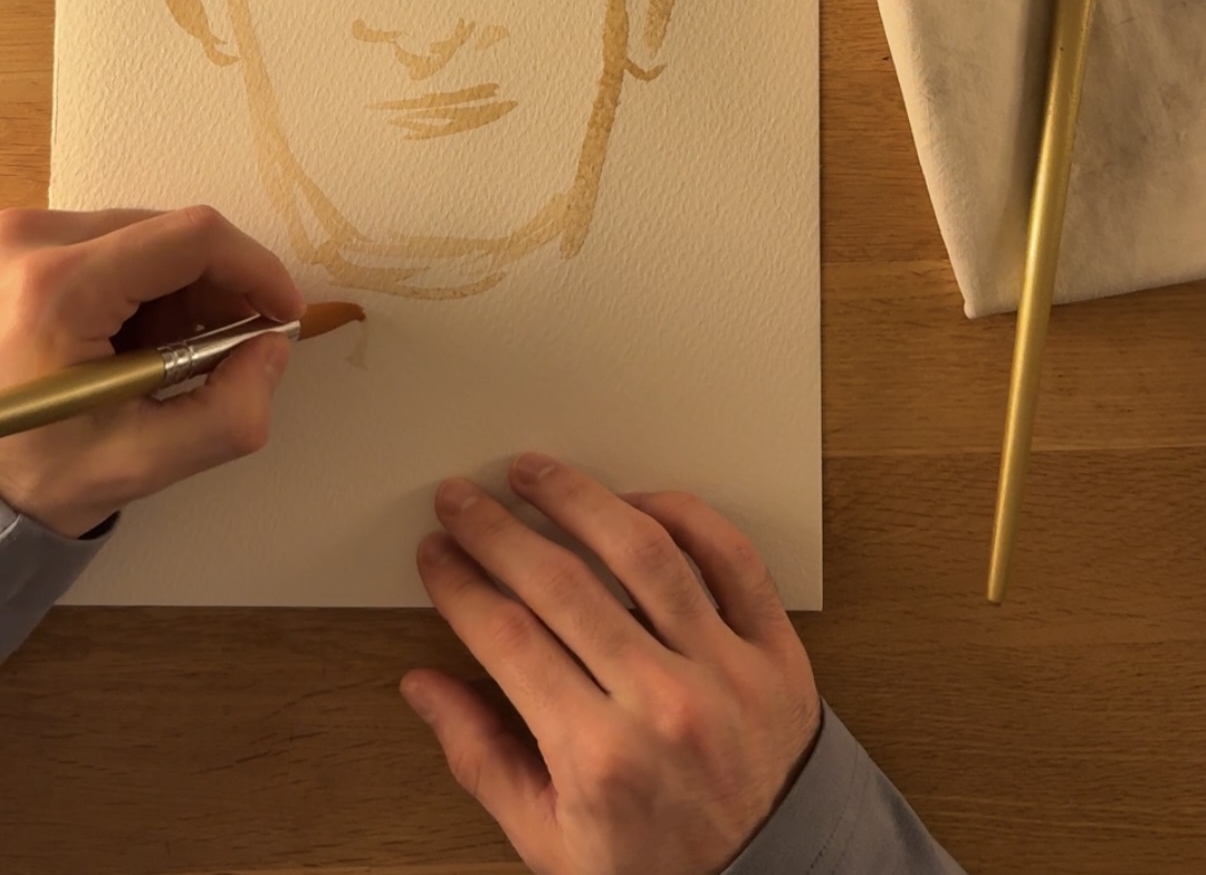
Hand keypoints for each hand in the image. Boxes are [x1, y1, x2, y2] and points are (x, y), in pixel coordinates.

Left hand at [0, 205, 303, 538]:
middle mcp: (31, 239)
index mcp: (56, 289)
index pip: (191, 237)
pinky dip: (141, 285)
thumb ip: (225, 413)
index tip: (283, 312)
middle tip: (223, 351)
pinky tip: (128, 338)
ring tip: (161, 355)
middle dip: (216, 290)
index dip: (256, 269)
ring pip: (145, 236)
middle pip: (170, 234)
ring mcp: (20, 234)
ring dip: (177, 290)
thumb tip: (273, 349)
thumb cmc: (36, 472)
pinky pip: (113, 242)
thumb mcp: (138, 464)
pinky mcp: (20, 239)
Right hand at [401, 456, 821, 874]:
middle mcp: (662, 704)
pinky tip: (638, 501)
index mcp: (600, 757)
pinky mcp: (775, 650)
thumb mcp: (552, 843)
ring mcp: (725, 670)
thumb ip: (483, 760)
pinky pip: (731, 558)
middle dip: (497, 531)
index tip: (436, 554)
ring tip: (537, 472)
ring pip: (645, 552)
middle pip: (561, 584)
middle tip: (462, 498)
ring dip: (581, 499)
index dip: (460, 585)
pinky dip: (685, 516)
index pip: (507, 639)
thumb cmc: (660, 868)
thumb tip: (424, 687)